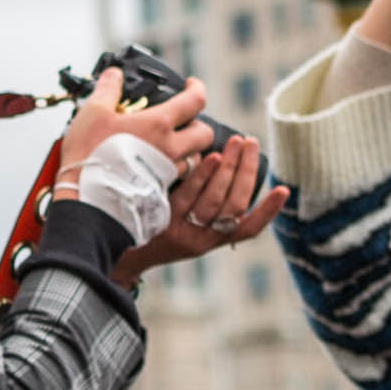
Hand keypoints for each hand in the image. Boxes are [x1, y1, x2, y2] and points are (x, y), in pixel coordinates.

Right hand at [58, 70, 214, 185]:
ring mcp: (168, 172)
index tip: (191, 85)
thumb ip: (107, 89)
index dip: (197, 88)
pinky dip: (172, 169)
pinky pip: (178, 179)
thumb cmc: (90, 154)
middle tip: (182, 120)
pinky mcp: (162, 192)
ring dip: (187, 150)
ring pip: (194, 159)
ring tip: (167, 145)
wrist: (87, 198)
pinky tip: (153, 166)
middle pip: (205, 134)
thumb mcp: (93, 112)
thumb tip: (115, 75)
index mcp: (159, 124)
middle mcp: (171, 149)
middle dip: (198, 123)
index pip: (195, 101)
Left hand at [115, 135, 292, 283]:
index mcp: (209, 241)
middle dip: (246, 171)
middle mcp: (200, 238)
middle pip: (234, 206)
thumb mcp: (176, 225)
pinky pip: (188, 196)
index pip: (248, 228)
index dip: (268, 211)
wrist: (106, 247)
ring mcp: (182, 230)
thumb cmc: (144, 228)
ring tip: (235, 142)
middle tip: (249, 142)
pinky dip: (202, 175)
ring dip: (229, 168)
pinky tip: (208, 155)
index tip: (283, 190)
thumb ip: (196, 202)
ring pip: (215, 199)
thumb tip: (213, 160)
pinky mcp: (163, 220)